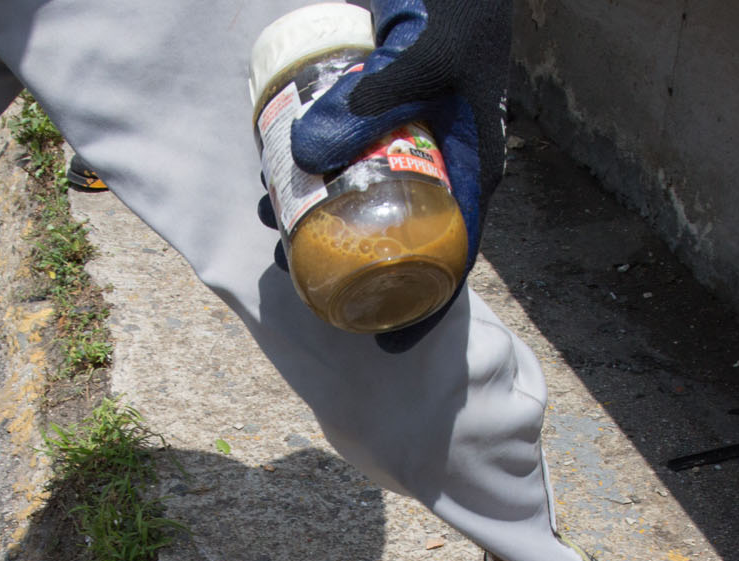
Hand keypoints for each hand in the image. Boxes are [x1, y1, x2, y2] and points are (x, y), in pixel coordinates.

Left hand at [289, 0, 509, 348]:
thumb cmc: (460, 7)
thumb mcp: (426, 56)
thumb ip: (375, 100)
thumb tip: (304, 158)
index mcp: (471, 169)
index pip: (452, 258)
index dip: (422, 309)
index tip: (385, 349)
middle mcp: (440, 163)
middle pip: (392, 233)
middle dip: (342, 257)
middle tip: (290, 264)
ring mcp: (406, 137)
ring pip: (358, 194)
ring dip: (312, 209)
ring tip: (267, 215)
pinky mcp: (376, 109)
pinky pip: (342, 153)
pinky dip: (308, 165)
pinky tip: (272, 169)